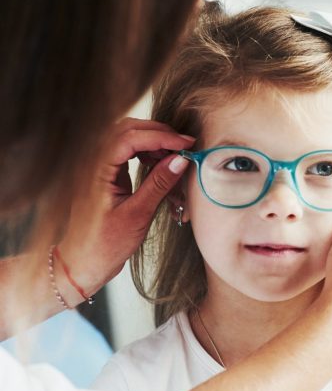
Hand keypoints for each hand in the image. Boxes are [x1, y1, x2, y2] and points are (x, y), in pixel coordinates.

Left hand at [56, 118, 193, 303]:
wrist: (84, 261)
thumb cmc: (106, 244)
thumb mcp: (138, 215)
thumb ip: (159, 184)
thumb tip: (181, 159)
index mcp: (97, 169)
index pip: (131, 138)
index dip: (162, 137)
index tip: (187, 144)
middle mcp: (94, 161)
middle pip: (127, 129)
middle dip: (158, 133)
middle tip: (184, 146)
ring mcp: (98, 166)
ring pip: (127, 137)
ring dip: (153, 141)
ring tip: (175, 157)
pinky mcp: (105, 173)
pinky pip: (126, 151)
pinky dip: (146, 152)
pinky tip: (160, 164)